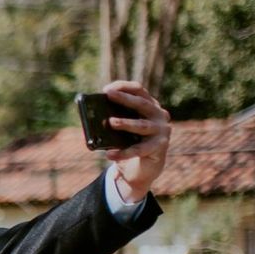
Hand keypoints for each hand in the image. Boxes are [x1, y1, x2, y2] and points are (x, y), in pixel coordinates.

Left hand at [99, 81, 170, 199]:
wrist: (143, 166)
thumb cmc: (129, 141)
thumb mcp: (121, 128)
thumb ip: (113, 119)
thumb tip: (93, 118)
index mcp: (148, 105)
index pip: (138, 90)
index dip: (123, 87)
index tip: (106, 89)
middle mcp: (158, 114)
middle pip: (141, 103)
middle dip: (124, 98)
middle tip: (109, 94)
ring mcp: (161, 130)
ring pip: (141, 125)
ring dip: (126, 123)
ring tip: (111, 122)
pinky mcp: (159, 146)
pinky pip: (139, 149)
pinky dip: (123, 152)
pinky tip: (109, 154)